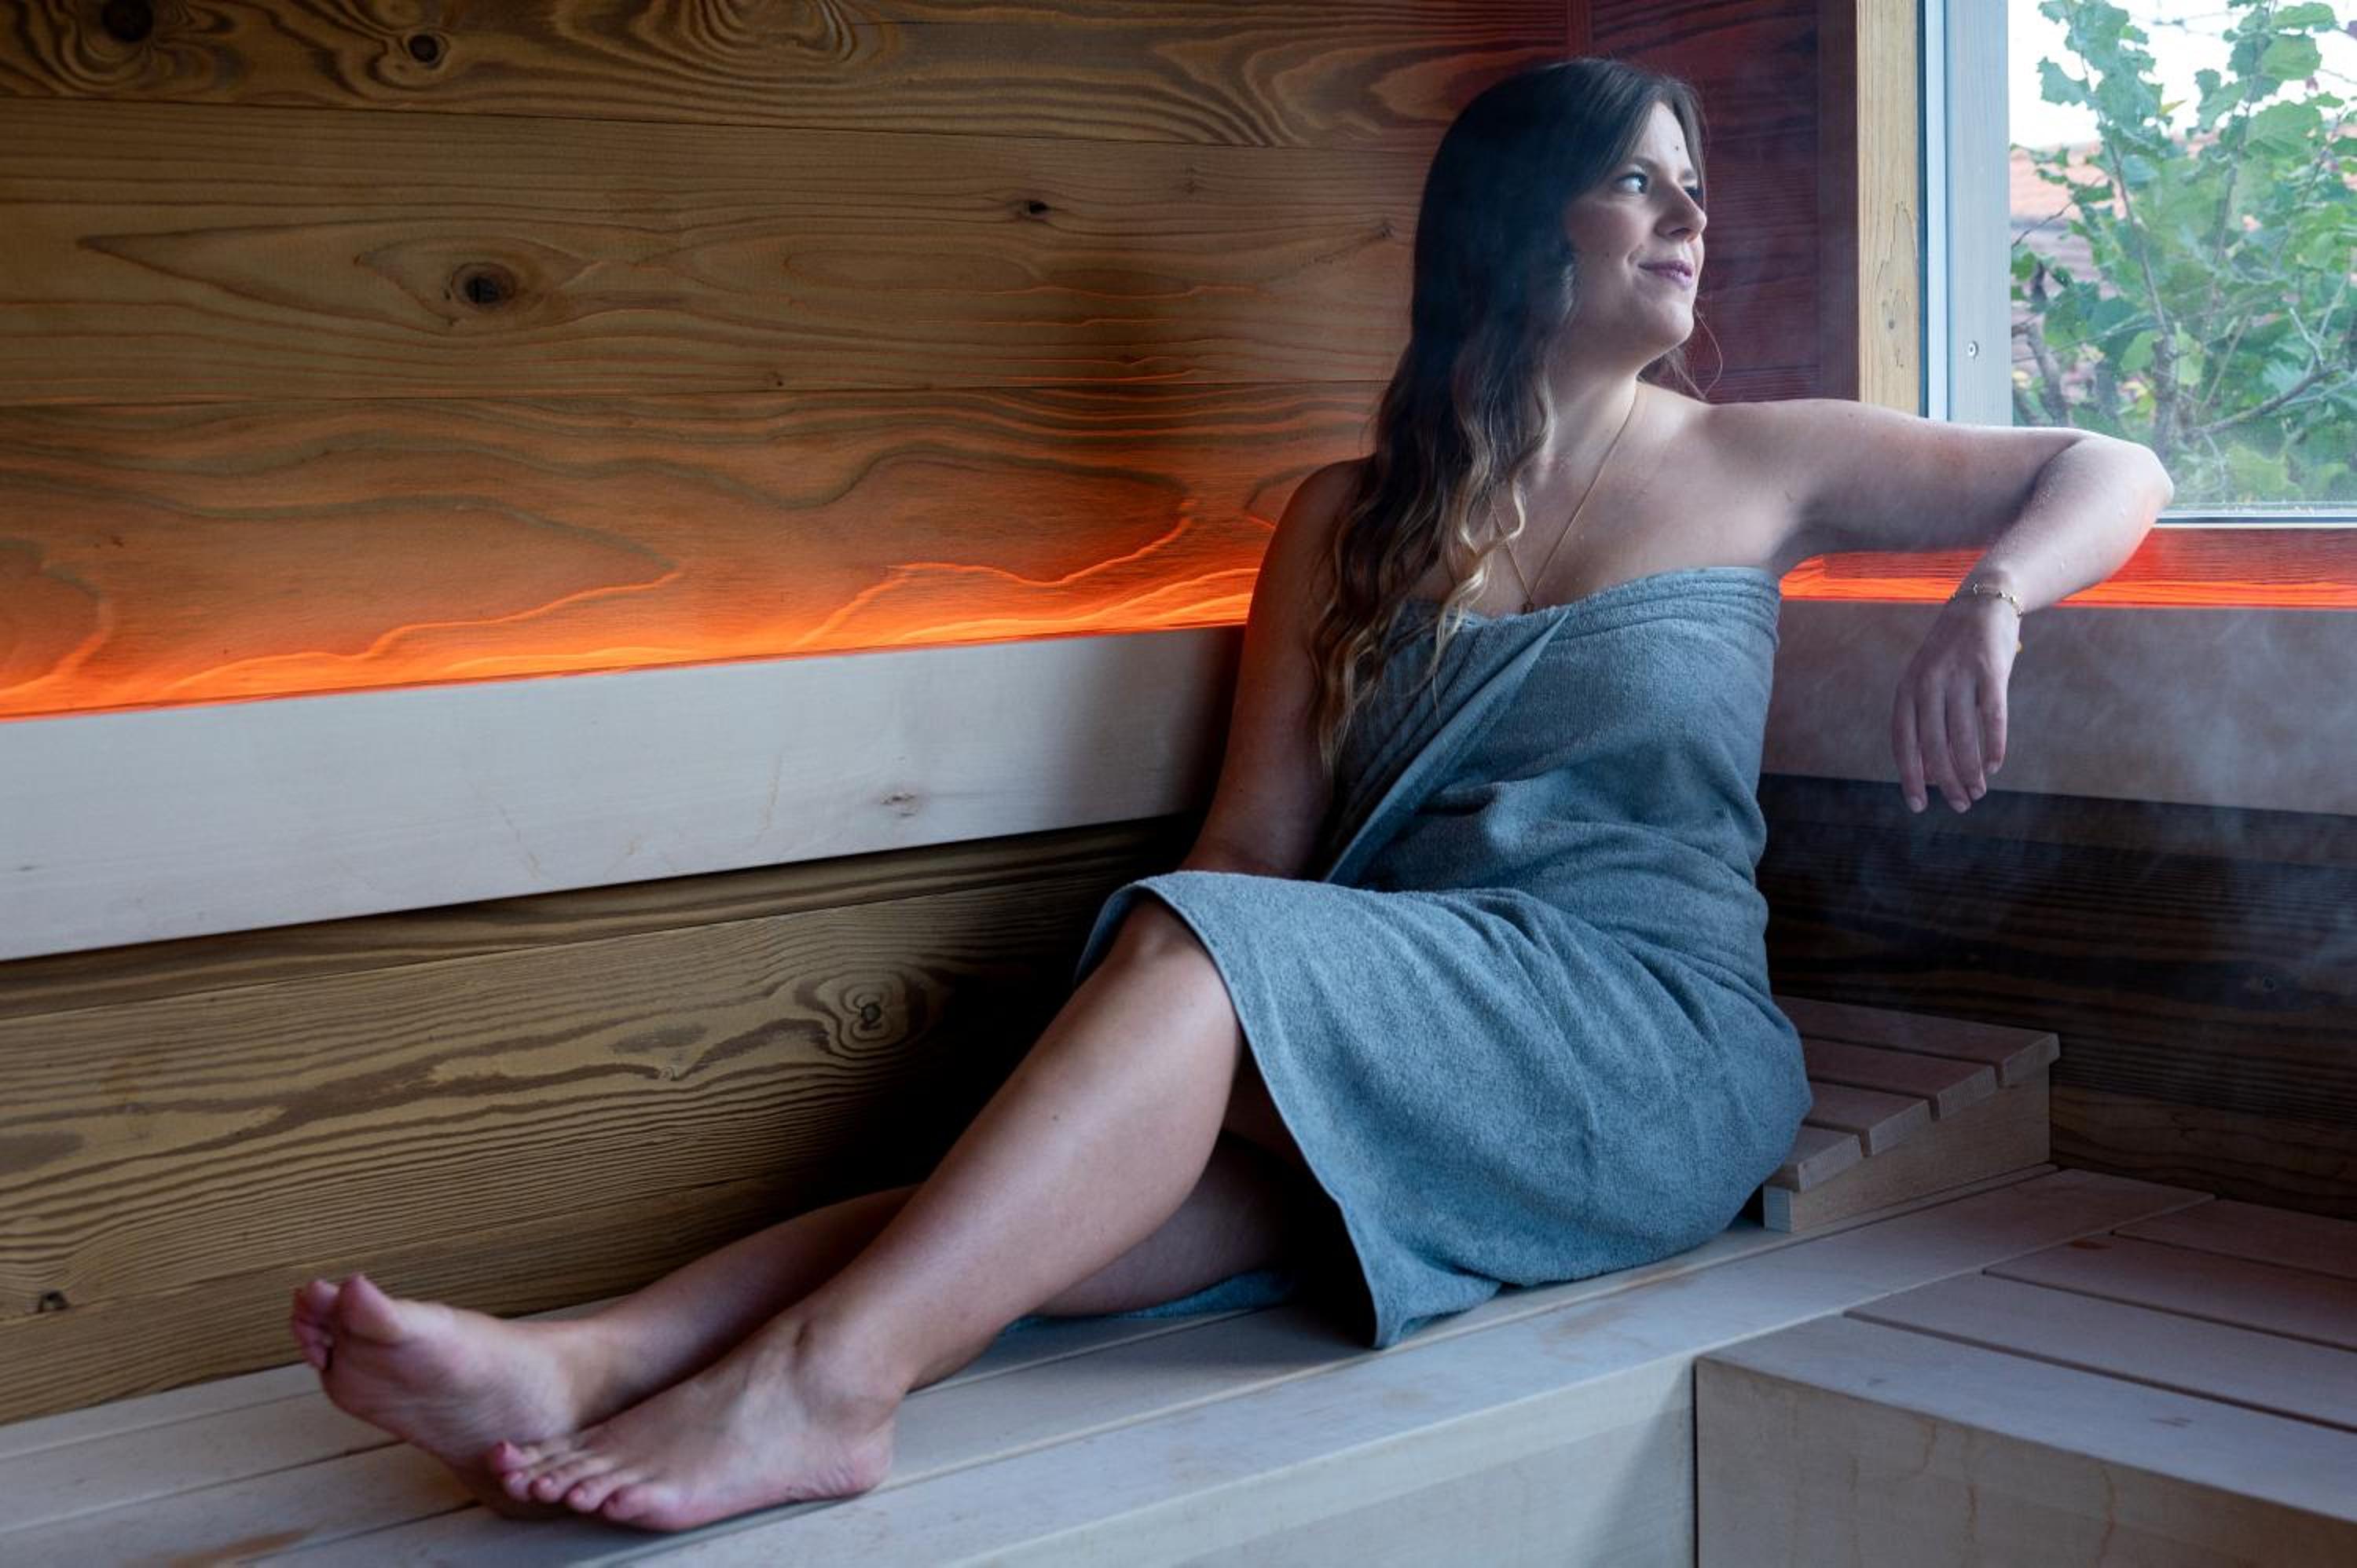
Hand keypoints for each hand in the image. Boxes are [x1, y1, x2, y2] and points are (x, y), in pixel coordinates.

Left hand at [1892, 595, 2017, 812]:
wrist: (1982, 602)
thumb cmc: (1952, 653)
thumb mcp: (1927, 680)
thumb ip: (1924, 719)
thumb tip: (1929, 771)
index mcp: (1907, 688)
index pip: (1903, 742)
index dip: (1910, 776)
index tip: (1919, 805)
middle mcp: (1928, 682)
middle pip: (1933, 744)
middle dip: (1946, 781)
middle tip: (1960, 804)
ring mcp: (1959, 675)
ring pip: (1962, 735)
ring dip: (1970, 770)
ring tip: (1978, 792)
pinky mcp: (1991, 669)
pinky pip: (1991, 715)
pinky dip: (1994, 744)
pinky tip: (1995, 765)